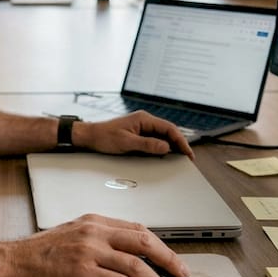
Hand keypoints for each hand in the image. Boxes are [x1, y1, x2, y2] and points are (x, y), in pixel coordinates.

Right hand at [2, 214, 189, 276]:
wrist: (11, 263)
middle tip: (182, 274)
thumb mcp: (71, 236)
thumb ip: (97, 241)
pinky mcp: (82, 272)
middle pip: (143, 241)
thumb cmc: (38, 254)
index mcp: (93, 221)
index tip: (171, 259)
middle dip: (168, 259)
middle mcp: (94, 232)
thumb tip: (125, 258)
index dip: (159, 245)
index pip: (136, 229)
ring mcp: (88, 251)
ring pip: (135, 265)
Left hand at [75, 110, 193, 158]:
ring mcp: (141, 127)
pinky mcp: (137, 133)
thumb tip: (165, 147)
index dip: (181, 140)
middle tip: (188, 157)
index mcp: (144, 119)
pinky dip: (161, 147)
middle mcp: (144, 121)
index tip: (187, 152)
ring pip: (162, 136)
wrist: (89, 136)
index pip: (169, 128)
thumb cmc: (104, 137)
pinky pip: (154, 139)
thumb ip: (147, 144)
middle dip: (179, 143)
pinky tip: (164, 155)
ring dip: (171, 145)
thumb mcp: (127, 143)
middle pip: (168, 131)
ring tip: (180, 157)